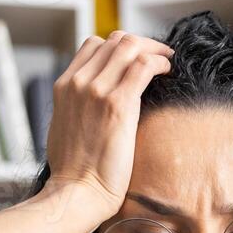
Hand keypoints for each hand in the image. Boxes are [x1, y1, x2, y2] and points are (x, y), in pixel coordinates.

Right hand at [43, 31, 174, 224]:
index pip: (94, 45)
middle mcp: (78, 82)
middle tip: (160, 55)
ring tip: (167, 61)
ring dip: (154, 49)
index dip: (120, 46)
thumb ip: (78, 108)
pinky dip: (159, 61)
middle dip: (141, 43)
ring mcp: (96, 90)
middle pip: (114, 40)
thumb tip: (93, 105)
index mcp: (64, 86)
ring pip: (129, 46)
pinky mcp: (117, 104)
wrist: (77, 192)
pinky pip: (143, 65)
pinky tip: (168, 70)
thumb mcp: (66, 128)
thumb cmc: (75, 172)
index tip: (137, 57)